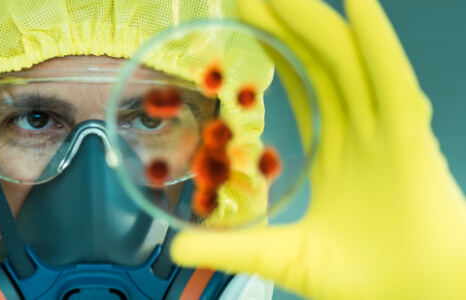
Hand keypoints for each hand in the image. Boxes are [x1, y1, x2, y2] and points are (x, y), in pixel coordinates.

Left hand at [171, 0, 465, 298]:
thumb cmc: (362, 282)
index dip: (276, 50)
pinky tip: (360, 4)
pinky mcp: (411, 141)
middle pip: (322, 61)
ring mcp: (388, 132)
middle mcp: (364, 133)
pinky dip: (378, 42)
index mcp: (337, 152)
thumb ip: (229, 247)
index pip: (303, 84)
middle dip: (289, 23)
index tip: (243, 20)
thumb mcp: (278, 257)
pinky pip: (393, 81)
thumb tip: (175, 248)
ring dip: (318, 19)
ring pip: (350, 61)